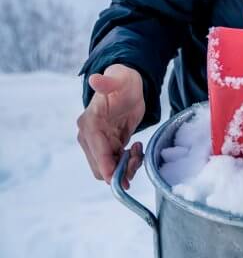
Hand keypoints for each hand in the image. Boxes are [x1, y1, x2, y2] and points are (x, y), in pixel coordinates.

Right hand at [76, 63, 145, 190]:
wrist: (126, 86)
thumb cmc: (122, 81)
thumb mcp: (119, 78)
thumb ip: (108, 82)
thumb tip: (94, 79)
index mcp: (89, 123)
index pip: (97, 152)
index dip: (108, 167)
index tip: (122, 179)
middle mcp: (88, 137)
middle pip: (101, 168)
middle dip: (120, 170)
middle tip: (138, 156)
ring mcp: (97, 144)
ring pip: (108, 170)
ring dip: (126, 168)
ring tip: (139, 150)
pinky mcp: (107, 147)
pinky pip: (115, 166)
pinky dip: (127, 164)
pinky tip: (136, 149)